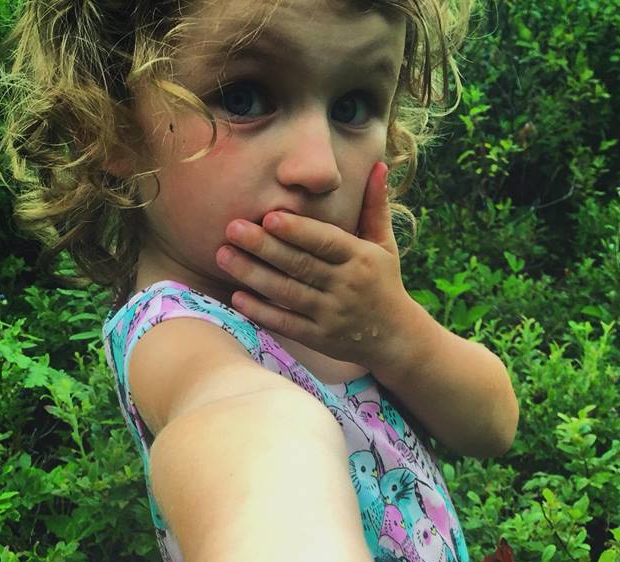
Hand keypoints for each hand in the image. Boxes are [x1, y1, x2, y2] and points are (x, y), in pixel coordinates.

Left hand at [215, 162, 429, 374]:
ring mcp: (331, 314)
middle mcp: (345, 286)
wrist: (395, 338)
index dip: (298, 231)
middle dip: (264, 247)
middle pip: (300, 265)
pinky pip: (287, 323)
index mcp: (360, 259)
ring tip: (223, 255)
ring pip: (287, 293)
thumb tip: (379, 165)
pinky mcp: (320, 337)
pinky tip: (237, 297)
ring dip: (253, 275)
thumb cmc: (384, 283)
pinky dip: (262, 312)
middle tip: (232, 228)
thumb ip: (375, 206)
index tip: (269, 216)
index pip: (325, 242)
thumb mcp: (385, 245)